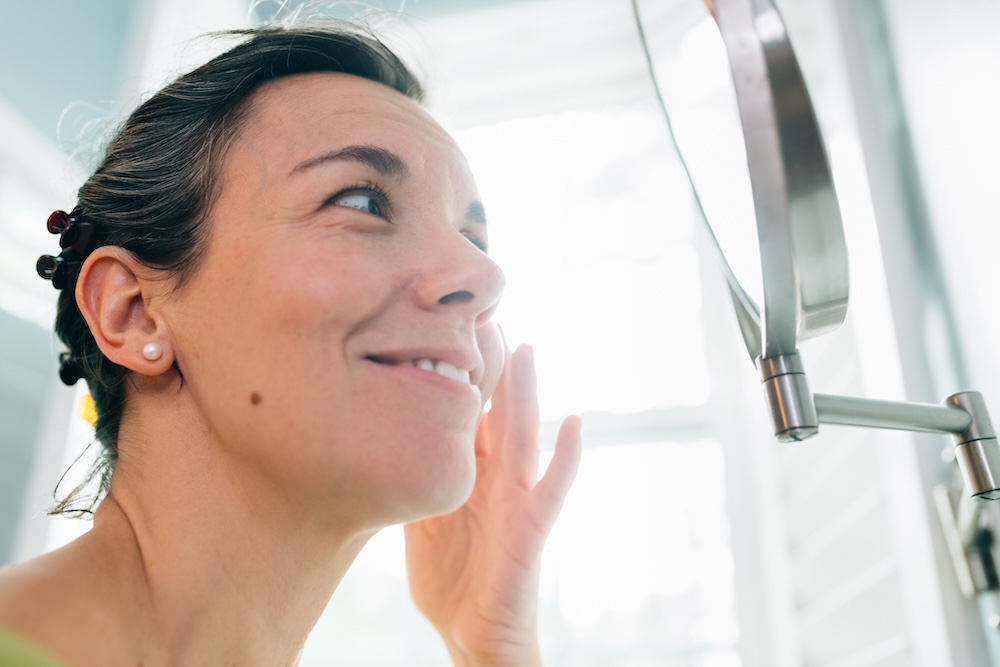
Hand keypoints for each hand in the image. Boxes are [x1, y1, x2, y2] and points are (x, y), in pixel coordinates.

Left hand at [404, 344, 581, 666]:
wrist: (469, 628)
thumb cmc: (447, 577)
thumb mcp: (419, 520)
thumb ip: (414, 480)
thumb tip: (382, 440)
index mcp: (468, 473)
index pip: (467, 415)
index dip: (462, 377)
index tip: (451, 331)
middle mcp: (495, 477)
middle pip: (495, 413)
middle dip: (494, 370)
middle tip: (489, 320)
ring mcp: (516, 498)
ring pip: (523, 436)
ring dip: (526, 395)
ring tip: (527, 352)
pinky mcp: (532, 526)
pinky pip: (553, 487)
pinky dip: (567, 457)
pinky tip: (575, 424)